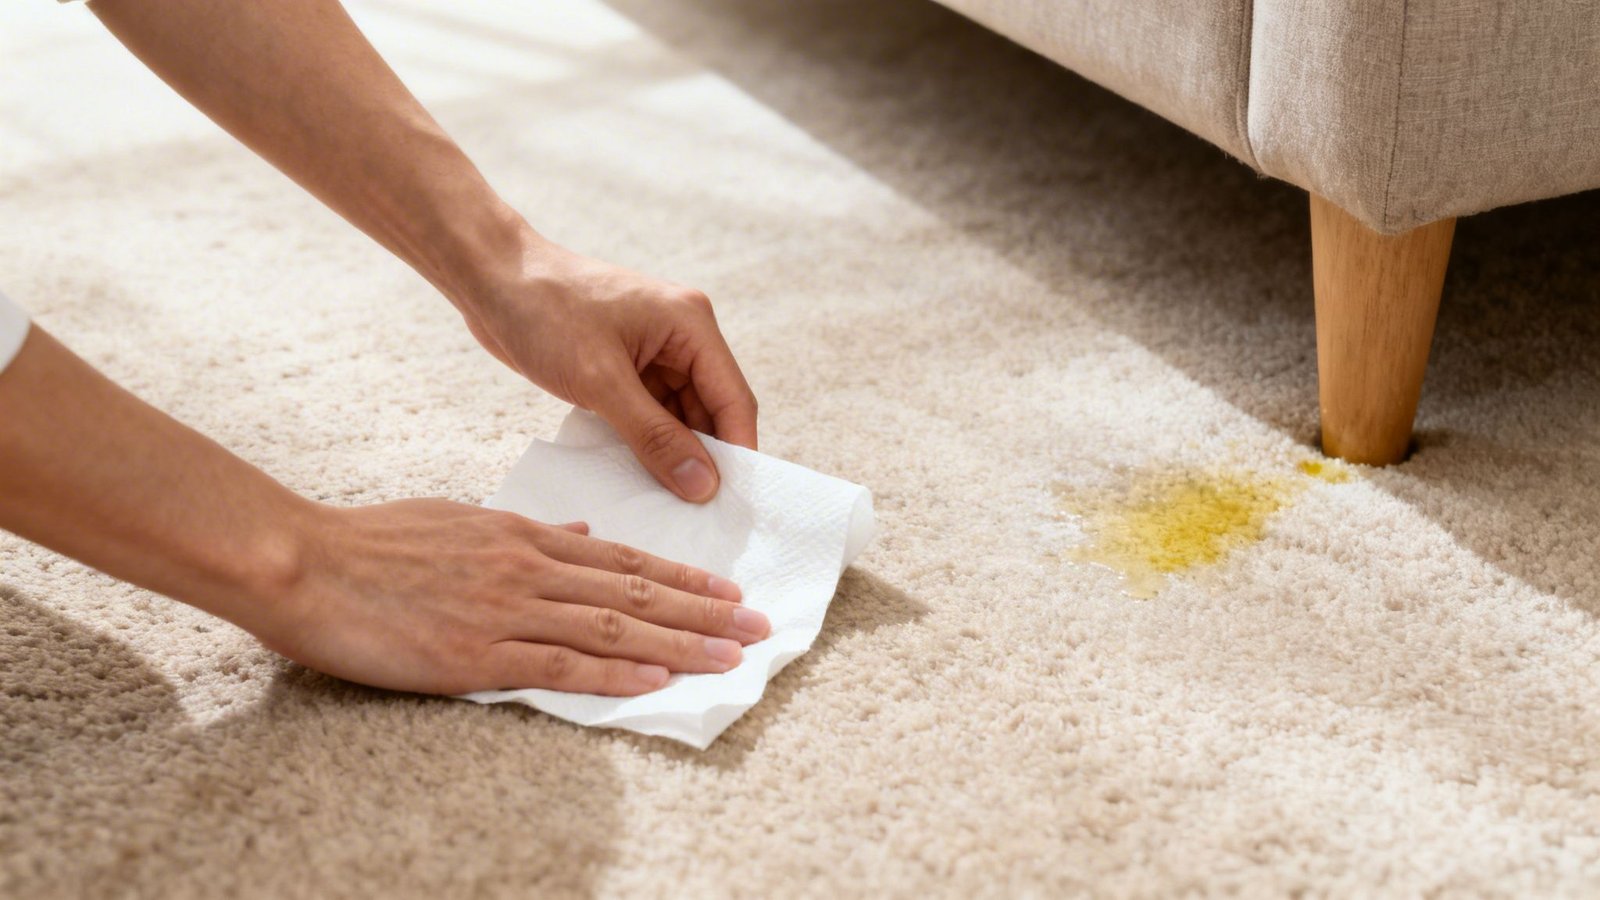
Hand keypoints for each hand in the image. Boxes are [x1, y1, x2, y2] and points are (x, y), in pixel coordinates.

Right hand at [253, 499, 770, 695]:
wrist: (302, 561)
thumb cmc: (372, 542)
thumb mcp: (459, 517)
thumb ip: (525, 530)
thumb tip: (582, 534)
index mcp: (522, 535)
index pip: (623, 559)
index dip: (682, 579)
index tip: (727, 592)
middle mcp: (527, 567)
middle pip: (633, 592)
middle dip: (703, 611)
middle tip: (758, 626)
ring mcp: (504, 609)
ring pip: (610, 625)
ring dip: (678, 642)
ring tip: (730, 655)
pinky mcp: (474, 652)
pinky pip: (558, 664)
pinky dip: (612, 672)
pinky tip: (654, 680)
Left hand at [461, 240, 757, 502]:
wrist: (489, 279)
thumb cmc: (544, 311)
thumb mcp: (601, 381)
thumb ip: (655, 436)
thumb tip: (703, 484)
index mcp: (690, 324)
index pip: (733, 399)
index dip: (737, 452)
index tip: (732, 503)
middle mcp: (681, 336)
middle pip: (710, 411)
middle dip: (703, 459)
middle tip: (696, 515)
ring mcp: (652, 352)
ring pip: (678, 417)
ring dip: (671, 454)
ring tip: (663, 502)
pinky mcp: (624, 366)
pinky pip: (649, 414)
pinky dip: (645, 443)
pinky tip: (635, 475)